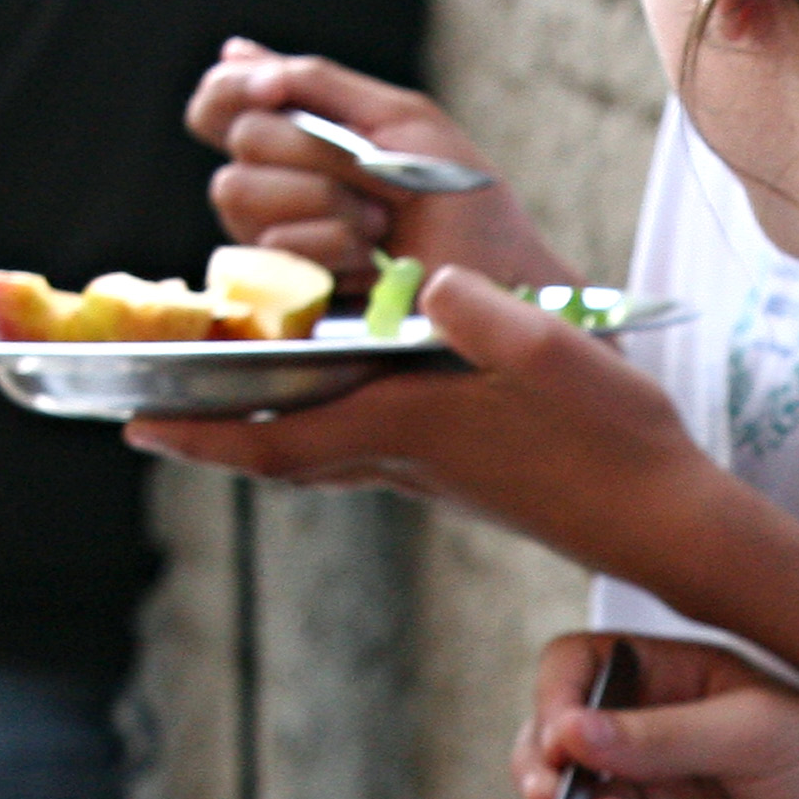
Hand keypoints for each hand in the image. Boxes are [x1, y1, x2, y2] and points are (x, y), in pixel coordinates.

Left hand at [132, 266, 706, 511]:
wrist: (665, 519)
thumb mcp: (556, 353)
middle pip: (281, 455)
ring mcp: (431, 472)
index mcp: (408, 426)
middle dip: (209, 436)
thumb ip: (485, 314)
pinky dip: (317, 427)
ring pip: (318, 454)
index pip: (278, 438)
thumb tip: (425, 279)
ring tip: (215, 401)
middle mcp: (405, 458)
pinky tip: (328, 396)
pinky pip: (360, 450)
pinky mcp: (458, 475)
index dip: (200, 433)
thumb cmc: (614, 440)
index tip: (133, 425)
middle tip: (145, 416)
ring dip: (259, 432)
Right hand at [186, 38, 567, 288]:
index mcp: (300, 133)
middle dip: (317, 152)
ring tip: (380, 224)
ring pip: (241, 193)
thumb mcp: (400, 121)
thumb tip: (236, 53)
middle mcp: (275, 183)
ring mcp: (274, 238)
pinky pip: (271, 246)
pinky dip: (329, 245)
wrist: (493, 279)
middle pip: (242, 140)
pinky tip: (370, 260)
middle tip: (379, 178)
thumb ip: (319, 84)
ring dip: (325, 202)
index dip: (231, 91)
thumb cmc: (458, 199)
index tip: (276, 91)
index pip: (221, 102)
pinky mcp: (284, 293)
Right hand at [514, 634, 798, 798]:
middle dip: (544, 761)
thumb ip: (661, 735)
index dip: (558, 696)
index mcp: (677, 675)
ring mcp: (661, 792)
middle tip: (548, 791)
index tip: (563, 737)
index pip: (581, 666)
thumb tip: (567, 733)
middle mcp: (656, 729)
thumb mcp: (753, 732)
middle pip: (561, 733)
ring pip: (578, 794)